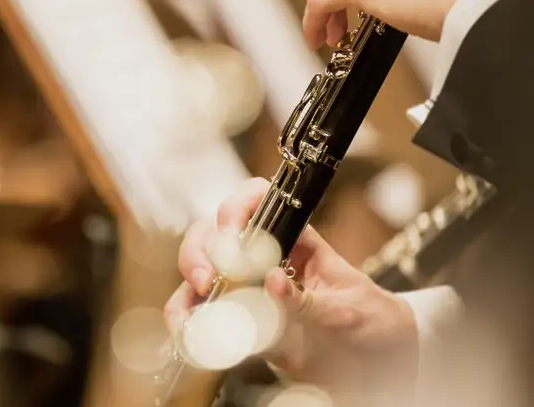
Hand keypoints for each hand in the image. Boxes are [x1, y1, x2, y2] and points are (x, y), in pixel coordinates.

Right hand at [164, 178, 418, 395]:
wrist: (378, 364)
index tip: (231, 233)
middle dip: (202, 252)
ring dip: (189, 286)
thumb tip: (271, 281)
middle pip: (214, 233)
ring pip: (200, 269)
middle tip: (209, 280)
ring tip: (194, 312)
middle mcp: (261, 258)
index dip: (237, 207)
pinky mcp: (238, 322)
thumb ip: (308, 300)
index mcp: (293, 240)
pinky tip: (188, 330)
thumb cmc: (368, 323)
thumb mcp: (346, 311)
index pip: (257, 202)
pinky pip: (201, 313)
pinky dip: (188, 319)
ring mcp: (246, 288)